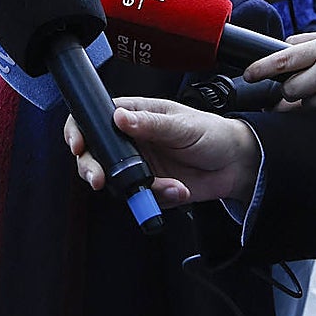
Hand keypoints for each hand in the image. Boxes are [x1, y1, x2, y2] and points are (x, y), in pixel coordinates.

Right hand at [63, 97, 261, 206]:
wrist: (236, 166)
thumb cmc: (212, 133)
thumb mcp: (182, 125)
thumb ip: (150, 123)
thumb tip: (120, 117)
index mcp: (136, 116)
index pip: (97, 119)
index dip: (81, 131)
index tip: (79, 145)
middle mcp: (133, 141)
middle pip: (95, 154)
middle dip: (93, 168)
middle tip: (99, 179)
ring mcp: (140, 166)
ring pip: (115, 182)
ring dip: (134, 189)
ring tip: (163, 186)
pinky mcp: (151, 188)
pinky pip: (141, 199)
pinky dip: (158, 199)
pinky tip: (178, 189)